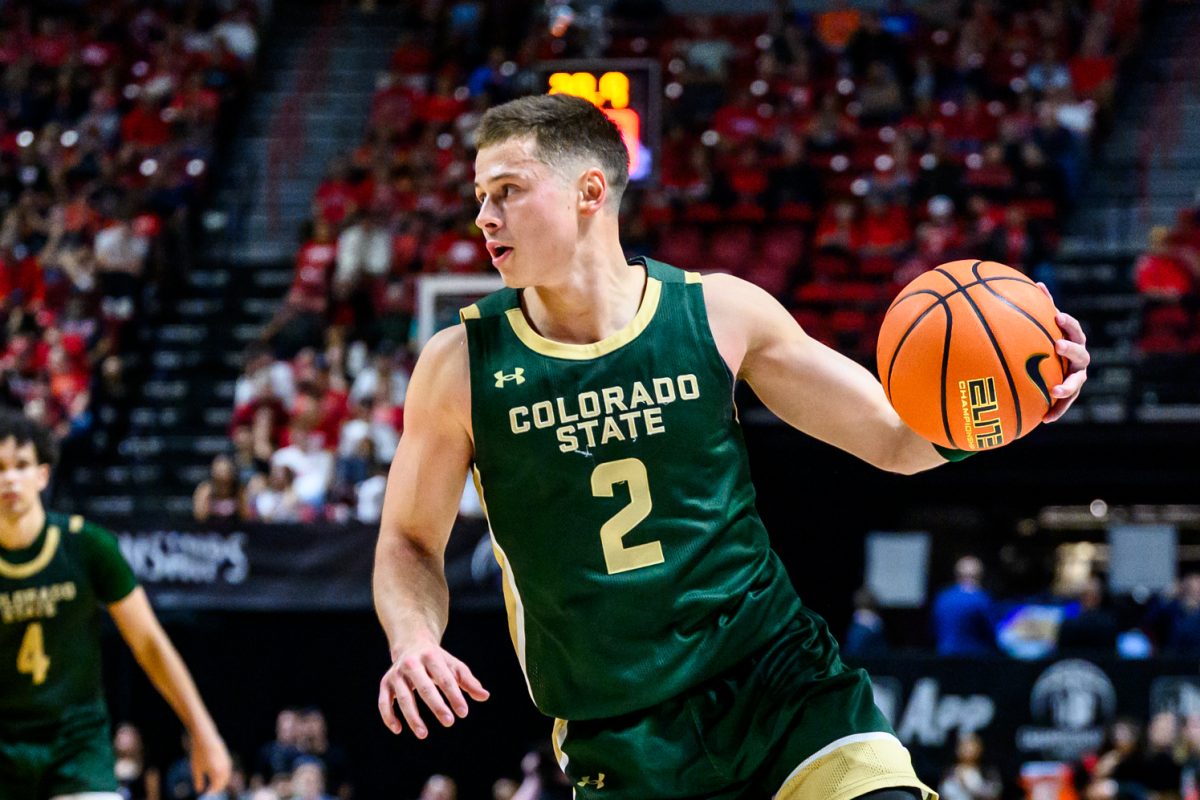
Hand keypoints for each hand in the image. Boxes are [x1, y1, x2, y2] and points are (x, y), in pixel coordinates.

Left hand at [191, 728, 231, 793]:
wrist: (205, 738)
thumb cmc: (198, 754)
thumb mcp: (196, 769)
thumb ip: (198, 781)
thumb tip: (199, 791)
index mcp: (216, 772)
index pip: (215, 787)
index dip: (210, 793)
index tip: (205, 796)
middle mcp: (224, 768)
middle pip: (222, 783)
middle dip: (217, 789)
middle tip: (210, 793)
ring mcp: (227, 762)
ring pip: (226, 777)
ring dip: (221, 782)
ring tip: (213, 786)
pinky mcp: (227, 758)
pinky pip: (227, 771)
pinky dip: (223, 776)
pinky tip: (217, 777)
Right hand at [378, 638, 488, 737]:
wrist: (410, 643)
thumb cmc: (436, 659)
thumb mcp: (453, 666)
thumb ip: (468, 681)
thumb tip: (484, 696)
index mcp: (431, 657)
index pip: (445, 679)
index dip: (455, 696)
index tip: (463, 713)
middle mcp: (411, 664)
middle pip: (424, 687)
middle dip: (437, 706)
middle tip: (449, 722)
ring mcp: (396, 674)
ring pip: (403, 698)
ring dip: (412, 717)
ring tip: (424, 734)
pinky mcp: (385, 683)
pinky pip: (384, 702)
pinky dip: (388, 716)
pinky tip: (398, 730)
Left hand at [1037, 282, 1088, 422]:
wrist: (1052, 367)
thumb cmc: (1046, 343)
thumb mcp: (1044, 328)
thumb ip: (1042, 308)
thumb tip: (1038, 283)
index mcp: (1072, 341)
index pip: (1074, 330)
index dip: (1068, 323)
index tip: (1057, 317)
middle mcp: (1079, 359)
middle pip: (1081, 354)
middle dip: (1071, 350)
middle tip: (1057, 346)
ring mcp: (1076, 377)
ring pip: (1076, 383)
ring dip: (1067, 386)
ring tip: (1054, 391)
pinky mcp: (1069, 395)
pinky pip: (1064, 404)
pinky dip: (1056, 411)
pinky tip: (1044, 420)